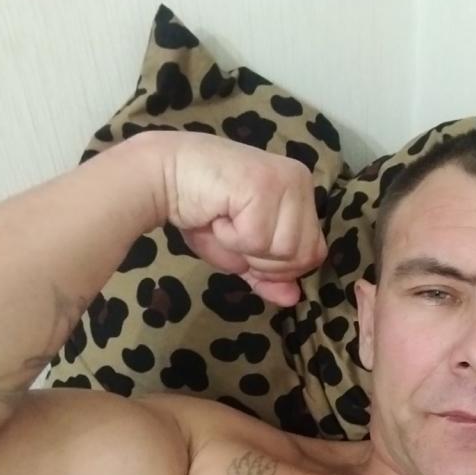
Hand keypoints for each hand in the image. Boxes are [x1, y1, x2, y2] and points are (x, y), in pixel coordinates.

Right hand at [144, 131, 326, 305]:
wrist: (161, 176)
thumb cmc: (201, 210)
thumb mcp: (241, 252)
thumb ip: (268, 276)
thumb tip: (293, 298)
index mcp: (301, 194)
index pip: (314, 252)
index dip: (281, 267)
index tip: (248, 246)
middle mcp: (299, 182)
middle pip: (304, 255)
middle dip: (264, 261)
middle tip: (234, 232)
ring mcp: (284, 181)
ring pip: (284, 250)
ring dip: (246, 248)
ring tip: (226, 221)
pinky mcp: (263, 185)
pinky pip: (257, 239)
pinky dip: (231, 237)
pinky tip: (218, 213)